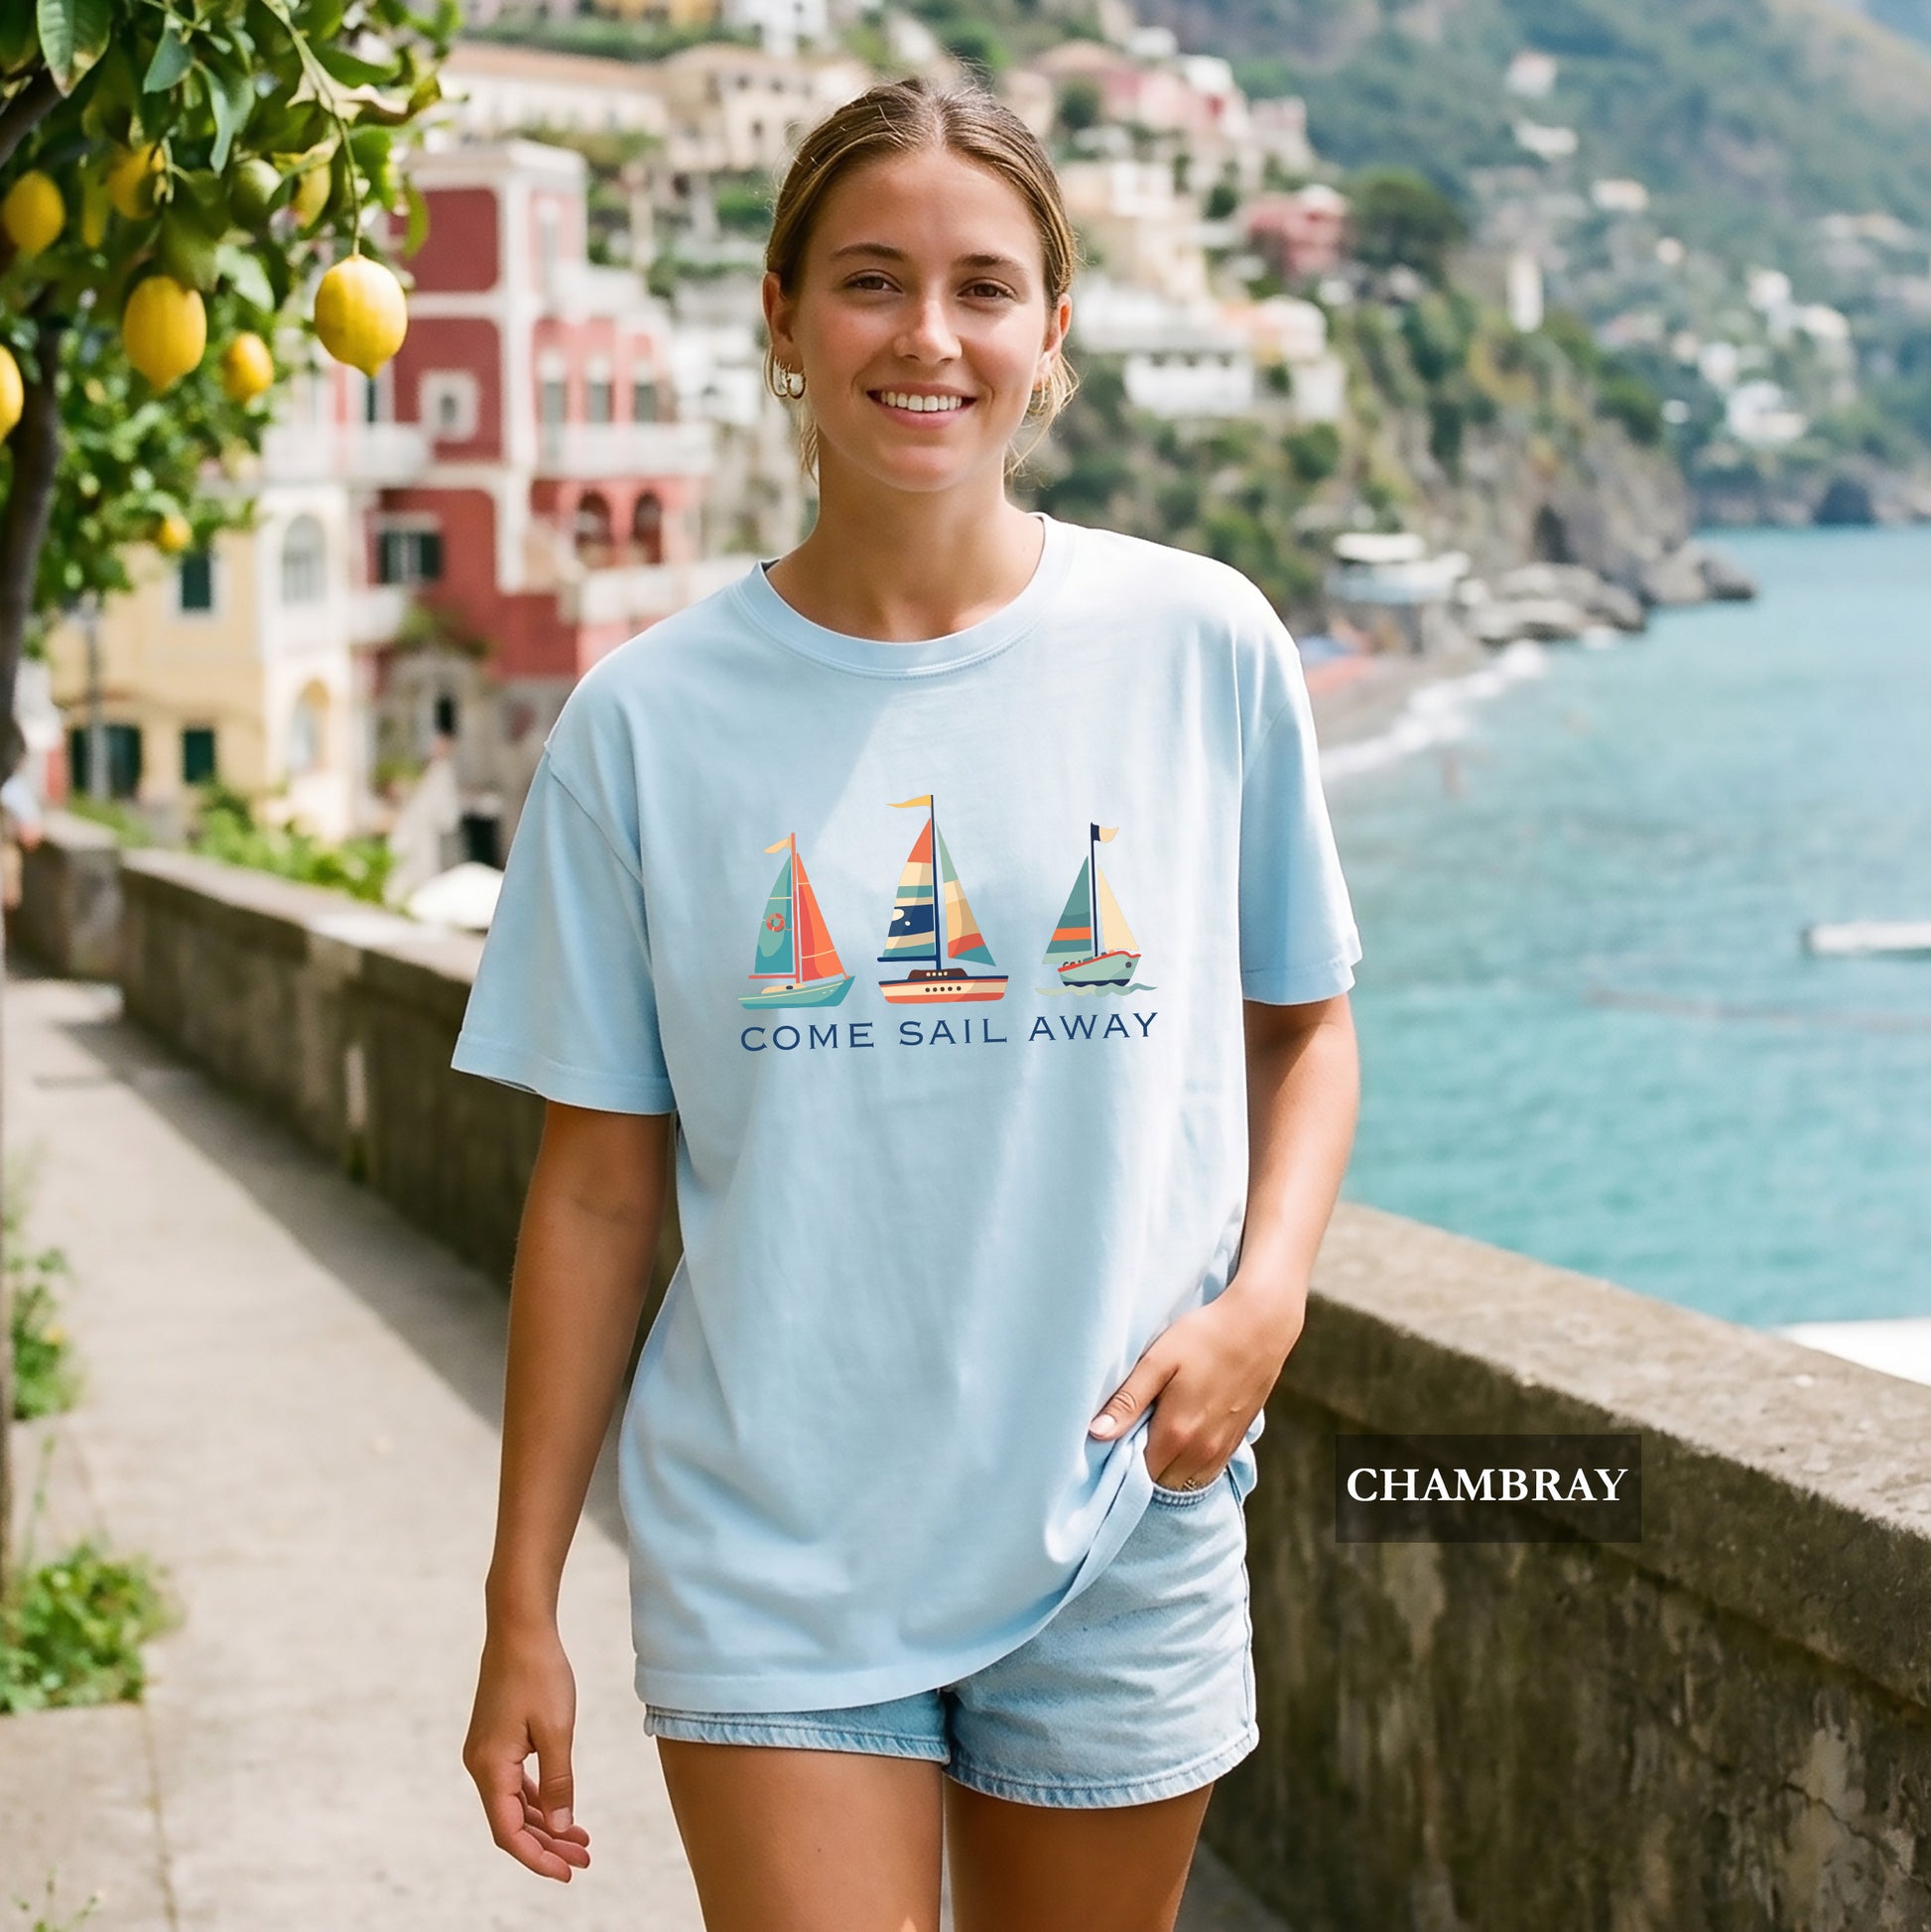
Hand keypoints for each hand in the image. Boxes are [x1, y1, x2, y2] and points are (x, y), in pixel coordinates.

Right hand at [463, 1619, 592, 1882]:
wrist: (520, 1626)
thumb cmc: (539, 1672)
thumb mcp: (558, 1729)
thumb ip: (559, 1781)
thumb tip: (561, 1825)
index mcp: (490, 1766)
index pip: (508, 1831)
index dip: (537, 1857)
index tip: (567, 1873)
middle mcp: (480, 1764)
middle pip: (512, 1821)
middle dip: (547, 1844)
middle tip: (584, 1859)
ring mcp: (486, 1752)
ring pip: (515, 1803)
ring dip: (546, 1822)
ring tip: (581, 1840)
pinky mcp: (496, 1740)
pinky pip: (516, 1782)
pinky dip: (539, 1798)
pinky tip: (562, 1808)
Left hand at [1087, 1279, 1306, 1489]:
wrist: (1259, 1327)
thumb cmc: (1203, 1337)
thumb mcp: (1158, 1361)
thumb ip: (1128, 1400)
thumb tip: (1096, 1433)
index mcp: (1176, 1433)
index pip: (1137, 1475)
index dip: (1120, 1462)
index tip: (1111, 1443)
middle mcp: (1201, 1452)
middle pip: (1160, 1482)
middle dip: (1142, 1468)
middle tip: (1129, 1437)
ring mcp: (1222, 1450)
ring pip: (1184, 1482)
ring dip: (1166, 1469)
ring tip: (1153, 1437)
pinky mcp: (1236, 1442)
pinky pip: (1206, 1473)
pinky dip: (1188, 1466)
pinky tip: (1180, 1439)